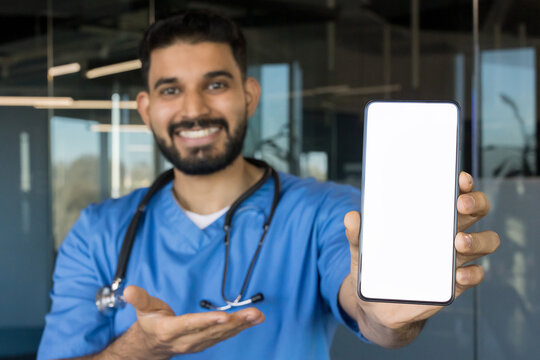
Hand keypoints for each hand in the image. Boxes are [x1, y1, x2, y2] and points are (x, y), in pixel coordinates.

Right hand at [123, 285, 263, 356]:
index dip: (207, 321)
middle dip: (234, 322)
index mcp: (170, 330)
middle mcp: (187, 340)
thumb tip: (128, 290)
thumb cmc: (150, 323)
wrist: (152, 346)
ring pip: (222, 334)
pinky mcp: (206, 342)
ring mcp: (198, 343)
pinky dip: (240, 328)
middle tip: (253, 313)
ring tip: (257, 315)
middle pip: (212, 330)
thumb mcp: (142, 309)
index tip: (224, 316)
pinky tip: (253, 320)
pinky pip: (225, 335)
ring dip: (242, 325)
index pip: (191, 324)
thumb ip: (138, 299)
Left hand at [340, 171, 499, 347]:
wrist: (377, 304)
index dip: (463, 183)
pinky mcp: (455, 283)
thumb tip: (351, 217)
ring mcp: (455, 258)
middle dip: (476, 203)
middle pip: (478, 210)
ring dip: (477, 239)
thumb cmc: (375, 267)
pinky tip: (457, 275)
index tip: (459, 179)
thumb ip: (357, 233)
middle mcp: (448, 232)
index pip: (454, 192)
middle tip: (459, 206)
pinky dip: (471, 274)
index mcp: (429, 217)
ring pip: (486, 241)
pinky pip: (475, 275)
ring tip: (458, 242)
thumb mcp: (362, 249)